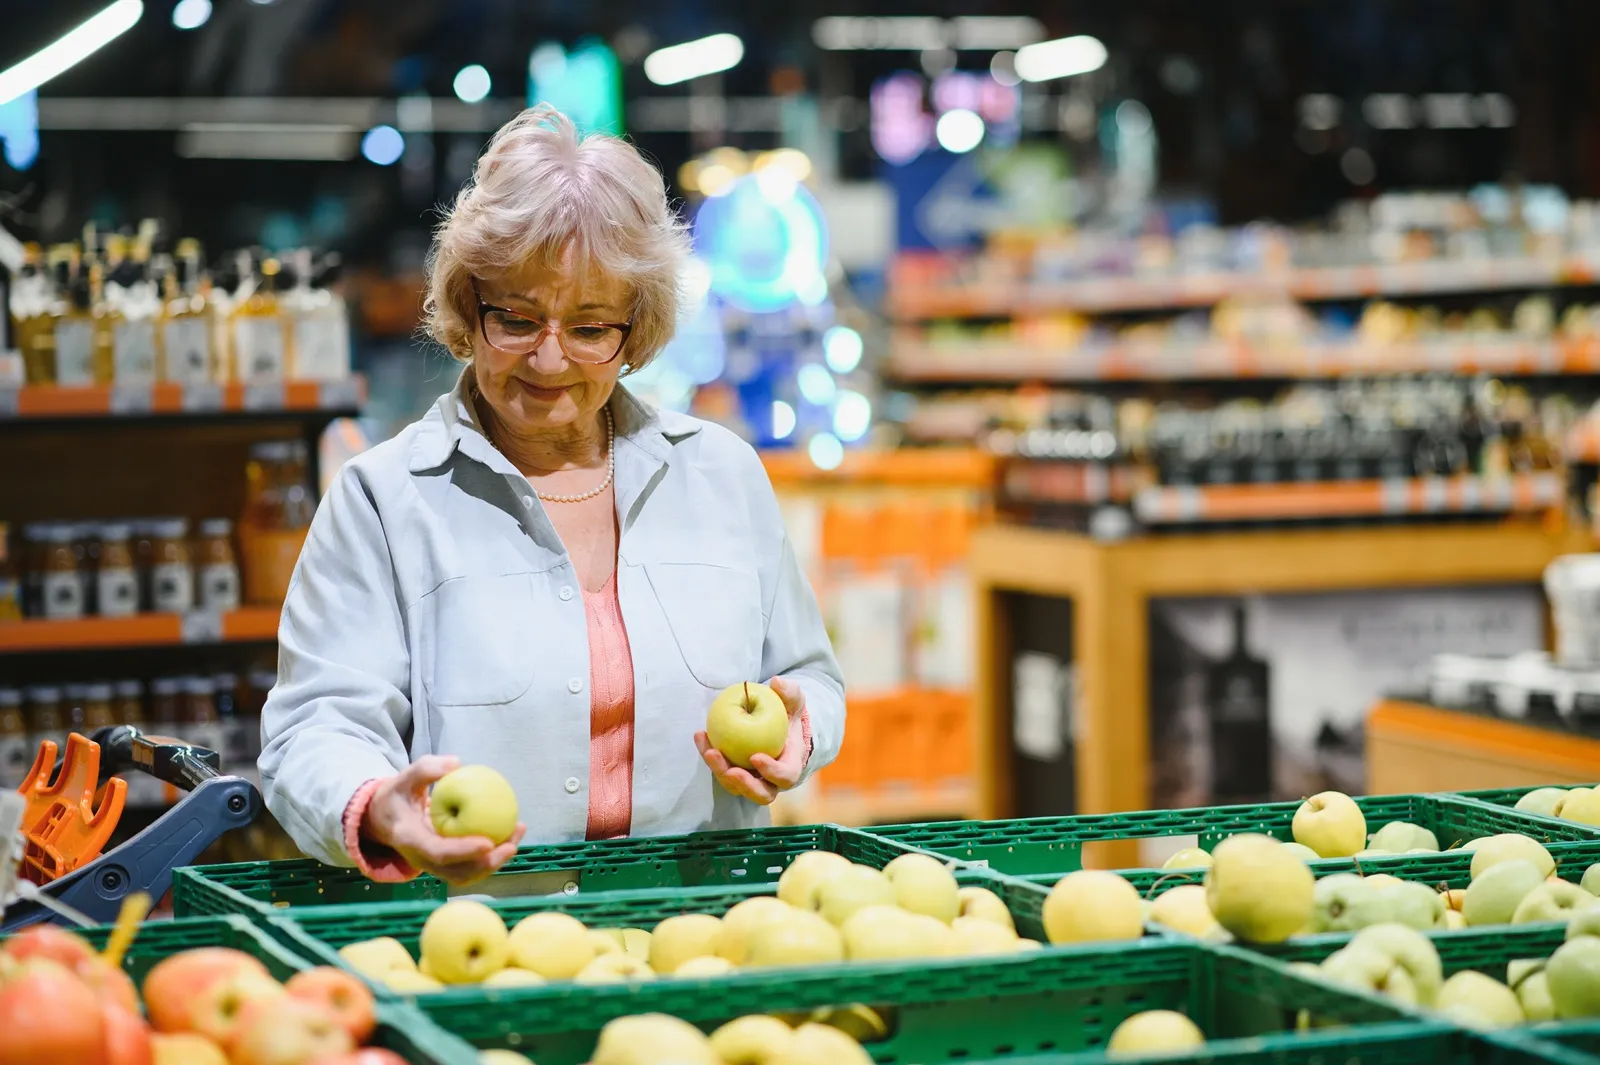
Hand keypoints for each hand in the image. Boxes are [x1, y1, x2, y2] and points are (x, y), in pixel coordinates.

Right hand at [361, 755, 525, 885]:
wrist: (385, 817)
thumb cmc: (398, 795)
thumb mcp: (404, 777)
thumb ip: (426, 769)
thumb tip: (455, 763)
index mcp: (410, 839)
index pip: (438, 852)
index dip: (463, 851)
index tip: (488, 842)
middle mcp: (421, 859)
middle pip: (457, 872)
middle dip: (487, 864)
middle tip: (512, 844)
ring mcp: (434, 865)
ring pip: (468, 873)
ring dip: (496, 860)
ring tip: (517, 834)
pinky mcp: (446, 863)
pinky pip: (472, 865)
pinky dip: (493, 854)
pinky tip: (511, 834)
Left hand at [695, 676, 809, 804]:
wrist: (776, 723)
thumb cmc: (787, 713)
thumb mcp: (793, 700)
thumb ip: (789, 692)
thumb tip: (777, 683)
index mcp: (790, 765)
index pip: (785, 777)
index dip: (772, 772)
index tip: (755, 757)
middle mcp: (771, 779)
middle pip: (760, 793)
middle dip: (744, 784)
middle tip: (730, 770)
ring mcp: (751, 779)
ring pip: (735, 786)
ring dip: (720, 771)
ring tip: (709, 751)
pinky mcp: (732, 771)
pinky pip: (720, 768)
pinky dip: (709, 755)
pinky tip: (700, 735)